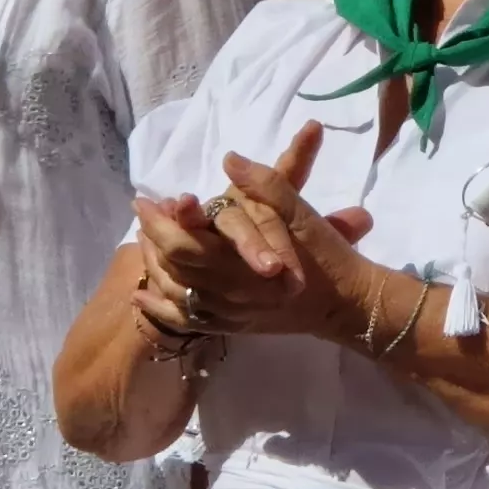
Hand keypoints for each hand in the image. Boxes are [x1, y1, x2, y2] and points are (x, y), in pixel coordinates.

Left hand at [129, 122, 376, 342]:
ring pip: (174, 292)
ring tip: (143, 241)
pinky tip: (142, 297)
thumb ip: (265, 185)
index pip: (185, 240)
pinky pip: (186, 322)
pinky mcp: (231, 327)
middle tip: (141, 213)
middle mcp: (227, 290)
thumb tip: (230, 161)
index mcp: (240, 261)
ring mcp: (226, 312)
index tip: (148, 198)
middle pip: (173, 264)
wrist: (347, 305)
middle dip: (152, 236)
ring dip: (152, 265)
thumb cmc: (327, 255)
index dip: (162, 218)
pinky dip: (158, 310)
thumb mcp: (301, 214)